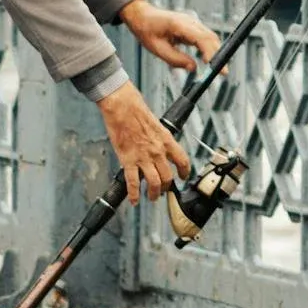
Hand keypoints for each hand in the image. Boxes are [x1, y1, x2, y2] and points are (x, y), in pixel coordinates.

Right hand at [98, 81, 190, 203]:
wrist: (122, 107)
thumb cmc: (137, 112)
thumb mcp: (157, 125)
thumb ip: (160, 139)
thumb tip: (162, 148)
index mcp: (167, 141)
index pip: (182, 161)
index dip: (184, 172)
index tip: (183, 177)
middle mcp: (158, 151)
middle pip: (168, 177)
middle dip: (166, 187)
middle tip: (163, 191)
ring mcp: (143, 158)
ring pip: (155, 184)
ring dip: (154, 194)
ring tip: (152, 197)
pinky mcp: (128, 160)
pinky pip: (133, 183)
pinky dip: (134, 194)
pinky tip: (134, 200)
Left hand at [119, 0, 220, 73]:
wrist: (143, 16)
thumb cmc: (147, 30)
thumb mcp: (158, 49)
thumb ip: (176, 59)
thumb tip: (193, 68)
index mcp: (179, 25)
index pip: (201, 38)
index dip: (210, 52)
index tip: (214, 66)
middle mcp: (190, 21)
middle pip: (210, 38)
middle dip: (219, 55)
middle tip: (223, 72)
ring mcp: (192, 22)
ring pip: (210, 37)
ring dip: (216, 51)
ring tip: (219, 68)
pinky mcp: (193, 26)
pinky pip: (205, 37)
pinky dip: (210, 48)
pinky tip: (210, 60)